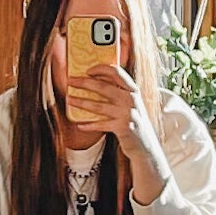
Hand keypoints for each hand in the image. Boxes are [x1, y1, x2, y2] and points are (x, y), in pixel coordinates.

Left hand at [58, 46, 167, 194]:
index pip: (116, 72)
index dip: (100, 69)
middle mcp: (131, 99)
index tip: (87, 70)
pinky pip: (101, 124)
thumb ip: (119, 92)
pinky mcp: (123, 128)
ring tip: (69, 99)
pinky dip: (89, 125)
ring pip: (99, 105)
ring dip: (81, 102)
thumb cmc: (134, 122)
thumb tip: (94, 82)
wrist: (146, 146)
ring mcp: (127, 114)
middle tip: (70, 81)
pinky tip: (79, 125)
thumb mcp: (130, 104)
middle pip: (104, 87)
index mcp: (133, 90)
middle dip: (84, 82)